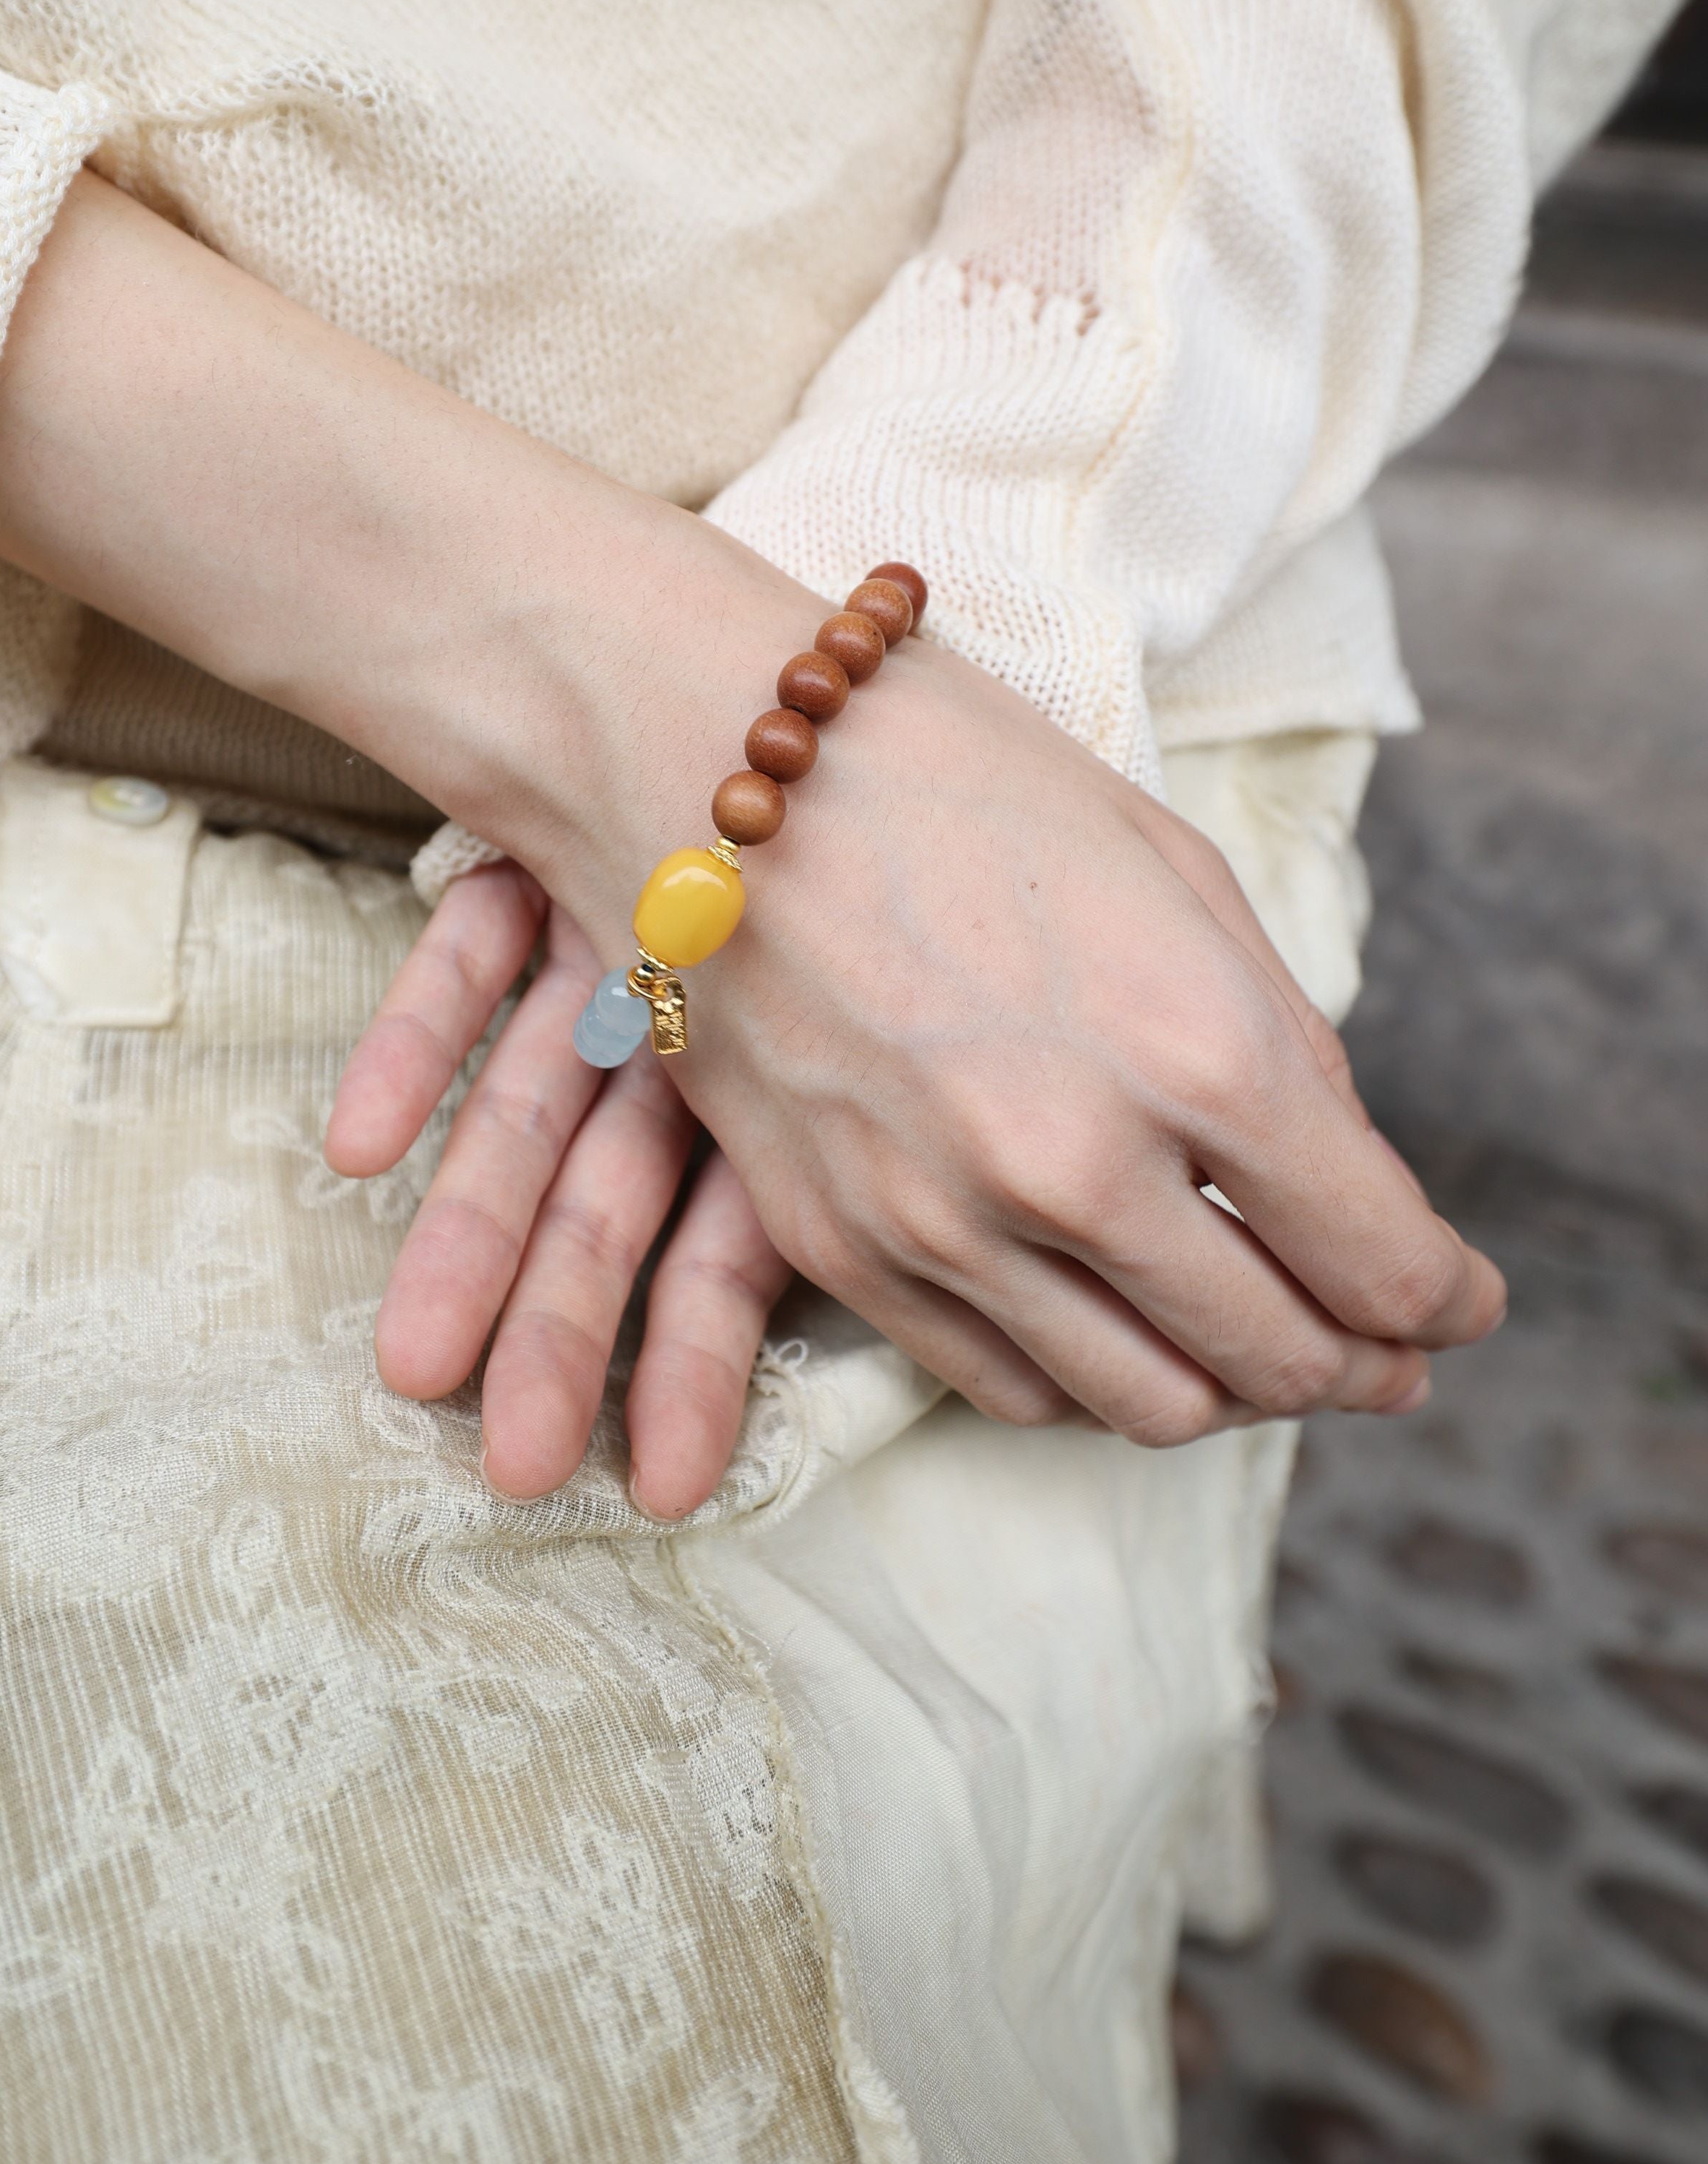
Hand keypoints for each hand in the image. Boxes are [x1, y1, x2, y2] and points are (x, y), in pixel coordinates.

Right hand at [0, 173, 1502, 1449]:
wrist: (707, 758)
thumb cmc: (962, 781)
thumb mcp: (1176, 875)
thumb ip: (1275, 1044)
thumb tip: (1336, 1185)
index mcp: (1200, 1053)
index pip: (1378, 1261)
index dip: (1441, 1304)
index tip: (1456, 1307)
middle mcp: (1080, 1170)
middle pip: (1277, 1362)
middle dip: (1356, 1367)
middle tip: (1379, 1350)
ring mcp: (948, 1227)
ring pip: (1142, 1404)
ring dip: (1225, 1389)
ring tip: (1249, 1343)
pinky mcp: (846, 1250)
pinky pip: (1002, 1387)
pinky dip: (1086, 1380)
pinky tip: (1113, 1323)